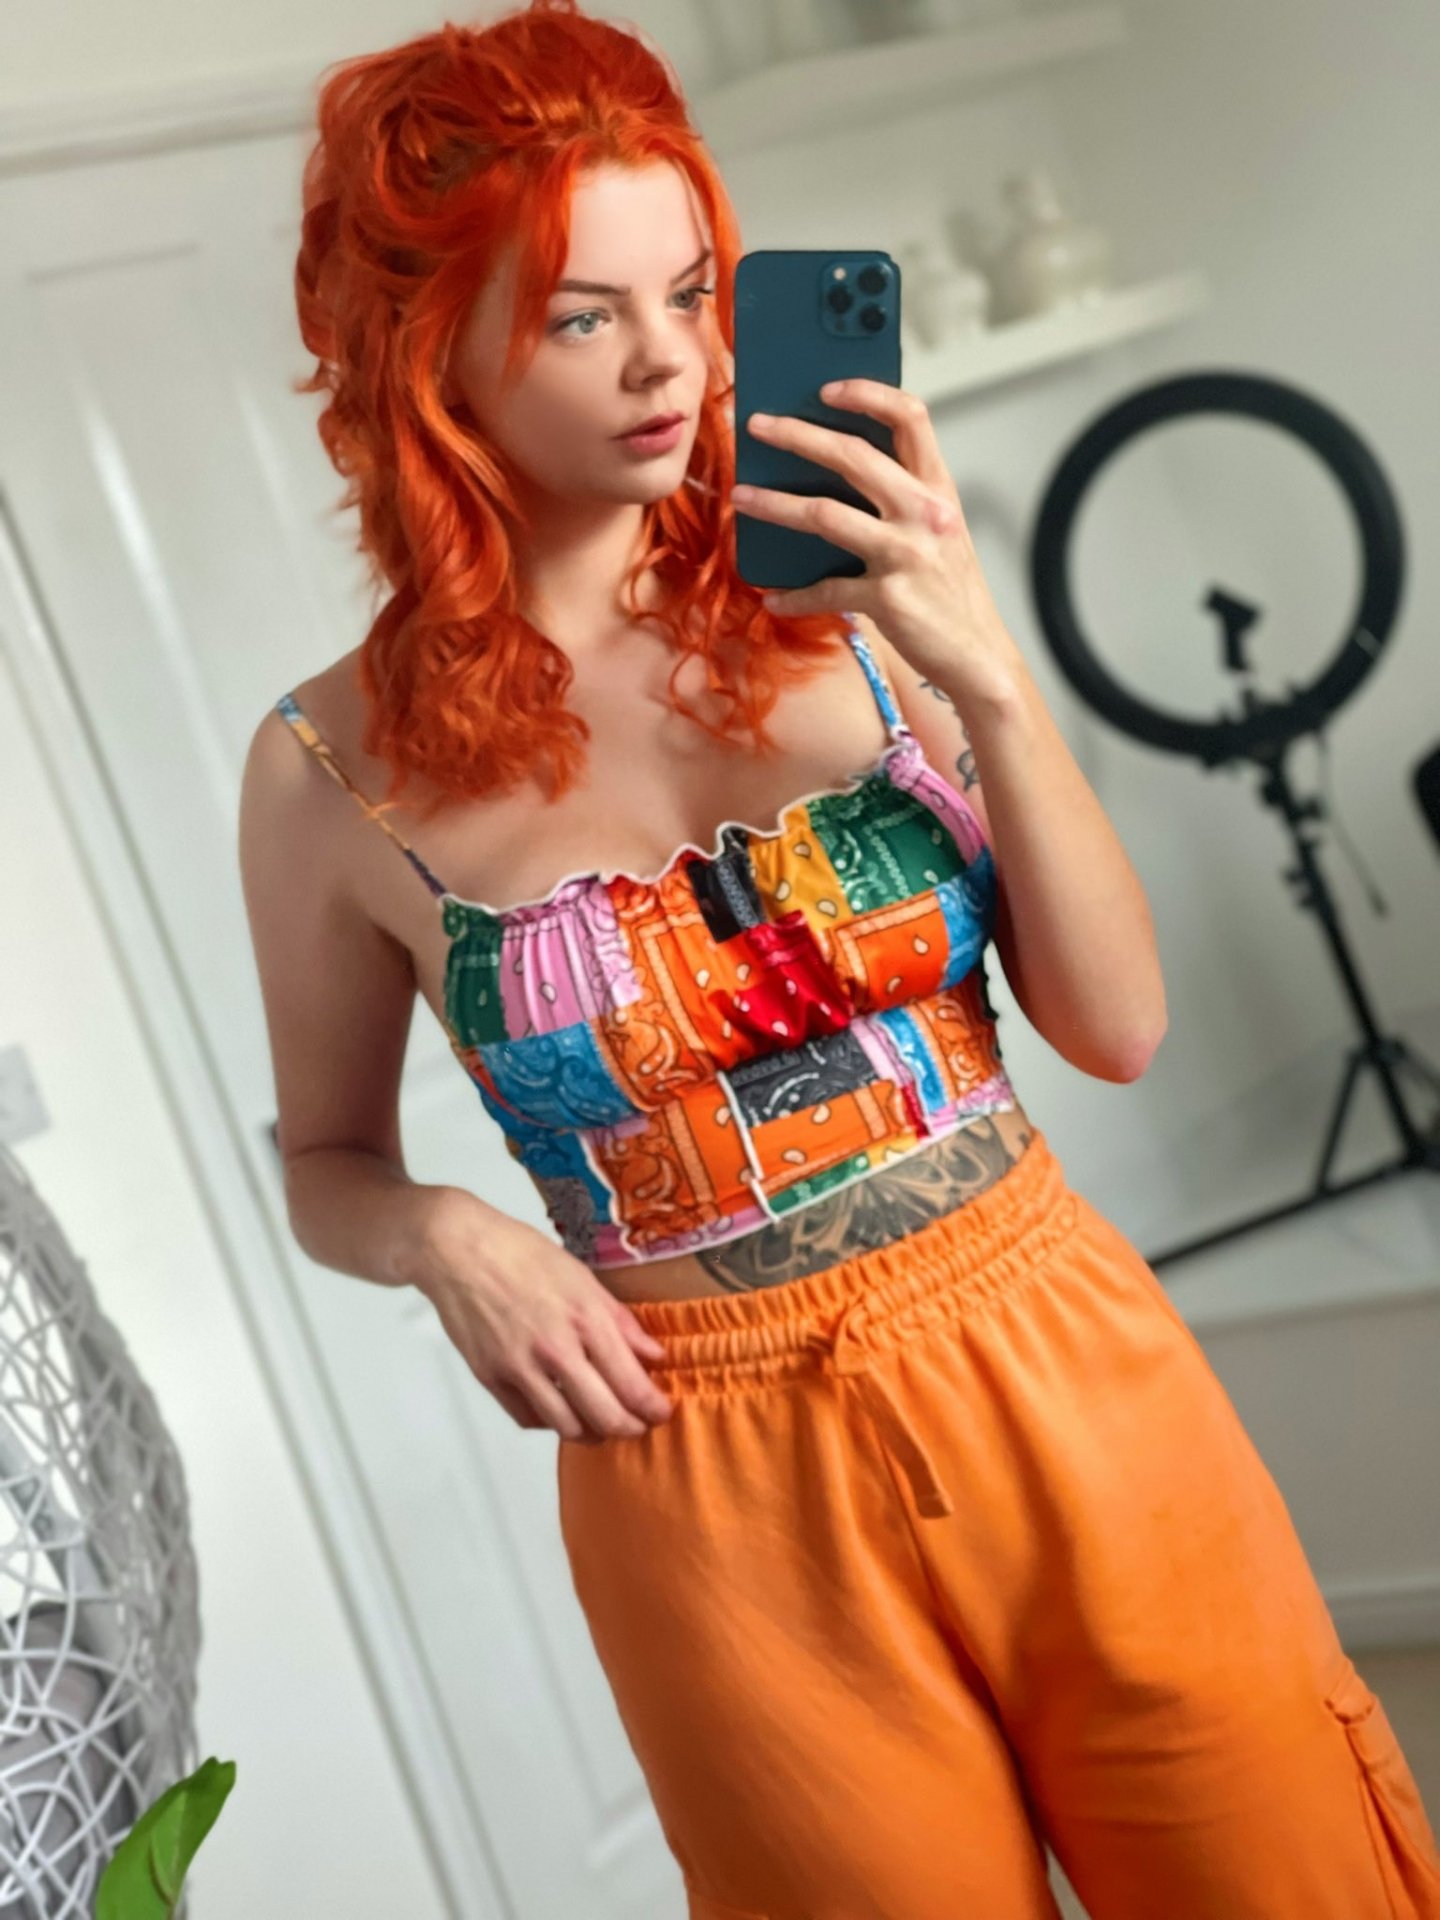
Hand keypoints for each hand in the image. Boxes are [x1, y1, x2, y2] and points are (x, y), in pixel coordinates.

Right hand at [410, 1197, 675, 1444]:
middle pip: (605, 1416)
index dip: (653, 1408)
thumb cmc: (522, 1255)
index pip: (632, 1384)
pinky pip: (529, 1419)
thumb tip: (654, 1355)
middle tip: (637, 1426)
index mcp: (586, 1319)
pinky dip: (551, 1423)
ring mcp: (521, 1367)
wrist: (460, 1251)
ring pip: (568, 1427)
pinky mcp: (491, 1378)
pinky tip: (561, 1410)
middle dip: (630, 1428)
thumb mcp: (583, 1278)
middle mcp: (556, 1349)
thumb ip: (621, 1322)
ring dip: (592, 1433)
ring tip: (601, 1425)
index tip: (661, 1411)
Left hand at [731, 378, 1012, 692]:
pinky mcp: (887, 598)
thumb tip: (834, 473)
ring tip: (741, 497)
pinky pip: (826, 590)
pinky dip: (795, 597)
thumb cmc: (951, 592)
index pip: (910, 418)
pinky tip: (774, 599)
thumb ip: (901, 498)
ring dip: (774, 504)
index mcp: (938, 489)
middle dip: (797, 435)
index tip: (827, 388)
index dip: (868, 394)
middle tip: (757, 427)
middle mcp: (925, 513)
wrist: (979, 656)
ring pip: (824, 514)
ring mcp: (906, 555)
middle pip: (853, 455)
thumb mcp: (939, 532)